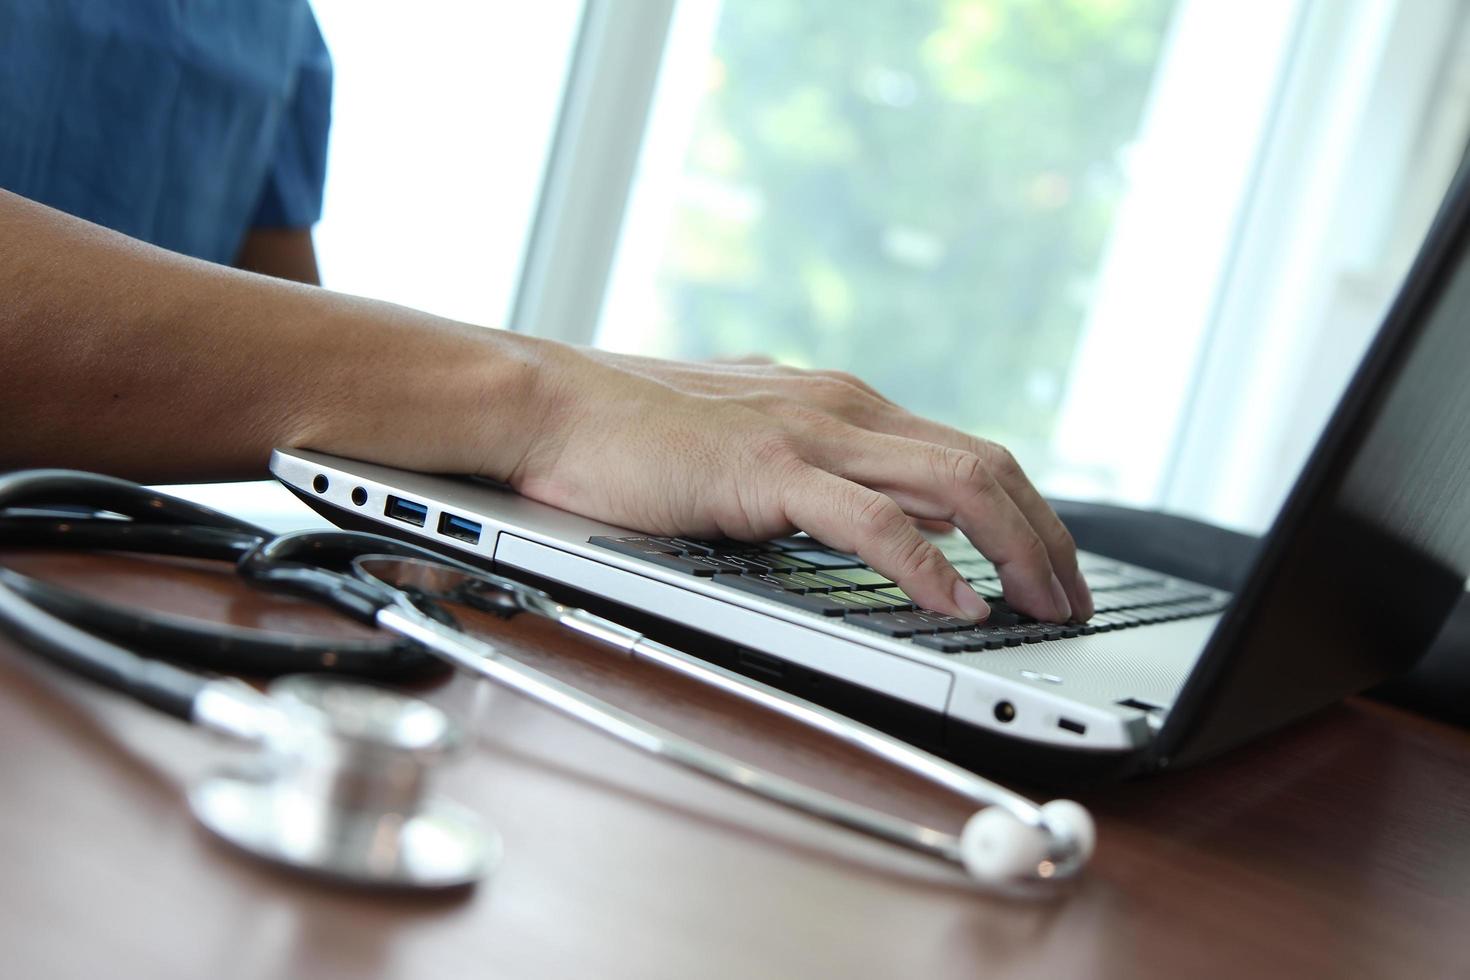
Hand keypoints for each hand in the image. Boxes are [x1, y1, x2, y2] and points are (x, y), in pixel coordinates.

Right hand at [507, 347, 1091, 622]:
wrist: (554, 405)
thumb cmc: (639, 433)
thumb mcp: (758, 451)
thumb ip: (828, 475)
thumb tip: (894, 515)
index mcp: (844, 405)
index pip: (970, 455)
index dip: (1030, 515)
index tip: (1054, 569)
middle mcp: (844, 408)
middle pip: (987, 465)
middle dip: (1047, 537)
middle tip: (1075, 602)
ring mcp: (809, 433)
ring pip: (955, 484)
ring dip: (1016, 550)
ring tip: (1046, 608)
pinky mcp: (767, 469)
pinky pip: (871, 520)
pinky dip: (927, 566)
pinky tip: (957, 606)